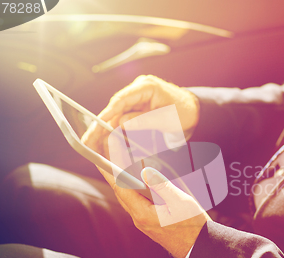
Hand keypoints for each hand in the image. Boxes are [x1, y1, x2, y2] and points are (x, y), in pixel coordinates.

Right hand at [82, 75, 199, 155]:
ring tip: (93, 144)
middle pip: (115, 108)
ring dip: (107, 130)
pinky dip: (117, 131)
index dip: (108, 113)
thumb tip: (122, 123)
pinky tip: (107, 143)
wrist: (195, 112)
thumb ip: (144, 120)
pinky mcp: (138, 107)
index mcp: (146, 86)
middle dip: (102, 124)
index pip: (121, 99)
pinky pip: (124, 119)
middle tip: (88, 139)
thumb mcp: (166, 119)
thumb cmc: (184, 113)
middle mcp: (138, 89)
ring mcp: (137, 98)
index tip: (98, 124)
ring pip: (117, 115)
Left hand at [98, 165, 208, 257]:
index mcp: (143, 214)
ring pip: (129, 198)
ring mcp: (144, 222)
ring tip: (122, 165)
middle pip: (122, 192)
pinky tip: (140, 182)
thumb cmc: (193, 227)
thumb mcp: (180, 202)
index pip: (121, 188)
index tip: (99, 159)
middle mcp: (139, 219)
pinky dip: (135, 190)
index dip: (110, 171)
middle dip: (114, 173)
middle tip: (108, 157)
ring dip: (125, 181)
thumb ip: (162, 186)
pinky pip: (137, 203)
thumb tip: (146, 171)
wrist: (199, 250)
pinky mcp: (150, 223)